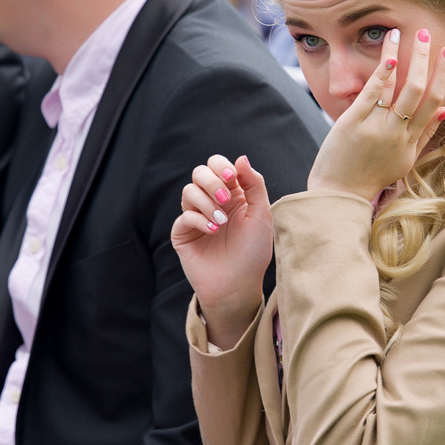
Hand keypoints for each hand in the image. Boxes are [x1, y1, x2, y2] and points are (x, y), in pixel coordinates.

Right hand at [171, 154, 272, 348]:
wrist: (238, 286)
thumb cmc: (253, 252)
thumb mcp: (261, 215)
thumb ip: (254, 184)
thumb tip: (241, 157)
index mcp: (231, 193)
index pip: (217, 165)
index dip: (221, 165)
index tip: (231, 176)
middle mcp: (211, 201)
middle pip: (199, 172)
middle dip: (212, 181)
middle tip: (225, 199)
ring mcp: (195, 216)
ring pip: (188, 191)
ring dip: (206, 202)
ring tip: (221, 223)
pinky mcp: (183, 233)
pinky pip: (184, 216)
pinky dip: (199, 220)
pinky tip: (213, 232)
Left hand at [308, 27, 444, 202]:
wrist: (339, 195)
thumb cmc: (372, 177)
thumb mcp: (405, 160)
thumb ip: (425, 134)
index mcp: (411, 141)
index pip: (434, 101)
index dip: (444, 74)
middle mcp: (397, 133)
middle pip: (419, 90)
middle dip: (425, 59)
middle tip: (427, 34)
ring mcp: (375, 127)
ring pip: (395, 86)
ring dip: (400, 55)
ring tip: (400, 32)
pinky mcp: (352, 123)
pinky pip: (371, 94)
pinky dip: (381, 75)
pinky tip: (387, 56)